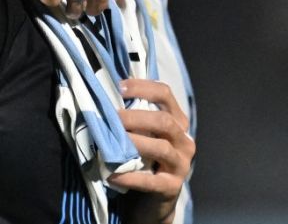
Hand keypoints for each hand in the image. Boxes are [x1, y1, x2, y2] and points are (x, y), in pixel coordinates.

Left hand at [109, 79, 194, 223]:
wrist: (152, 200)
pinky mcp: (171, 187)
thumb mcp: (143, 135)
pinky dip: (130, 177)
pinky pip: (151, 181)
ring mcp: (181, 165)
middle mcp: (184, 140)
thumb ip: (134, 118)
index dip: (142, 87)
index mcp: (177, 121)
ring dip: (135, 143)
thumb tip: (104, 97)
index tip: (119, 87)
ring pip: (161, 148)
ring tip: (112, 143)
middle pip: (164, 121)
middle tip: (112, 118)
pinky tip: (112, 174)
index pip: (165, 94)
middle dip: (136, 117)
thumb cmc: (144, 160)